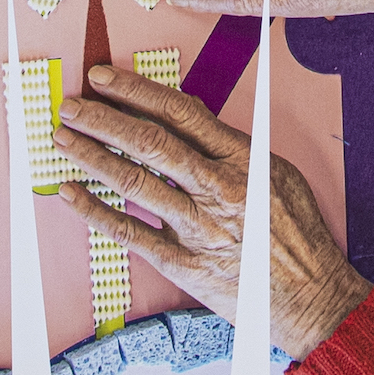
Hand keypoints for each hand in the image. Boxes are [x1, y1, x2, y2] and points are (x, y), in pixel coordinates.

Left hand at [55, 60, 368, 357]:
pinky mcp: (184, 264)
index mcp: (242, 158)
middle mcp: (218, 188)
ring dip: (91, 156)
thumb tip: (185, 109)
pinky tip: (69, 194)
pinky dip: (95, 213)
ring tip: (62, 139)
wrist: (311, 296)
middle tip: (70, 104)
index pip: (180, 112)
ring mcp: (199, 228)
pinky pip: (131, 234)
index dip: (136, 91)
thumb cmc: (294, 232)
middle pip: (149, 142)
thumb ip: (228, 142)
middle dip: (103, 119)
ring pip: (134, 182)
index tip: (103, 78)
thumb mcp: (275, 172)